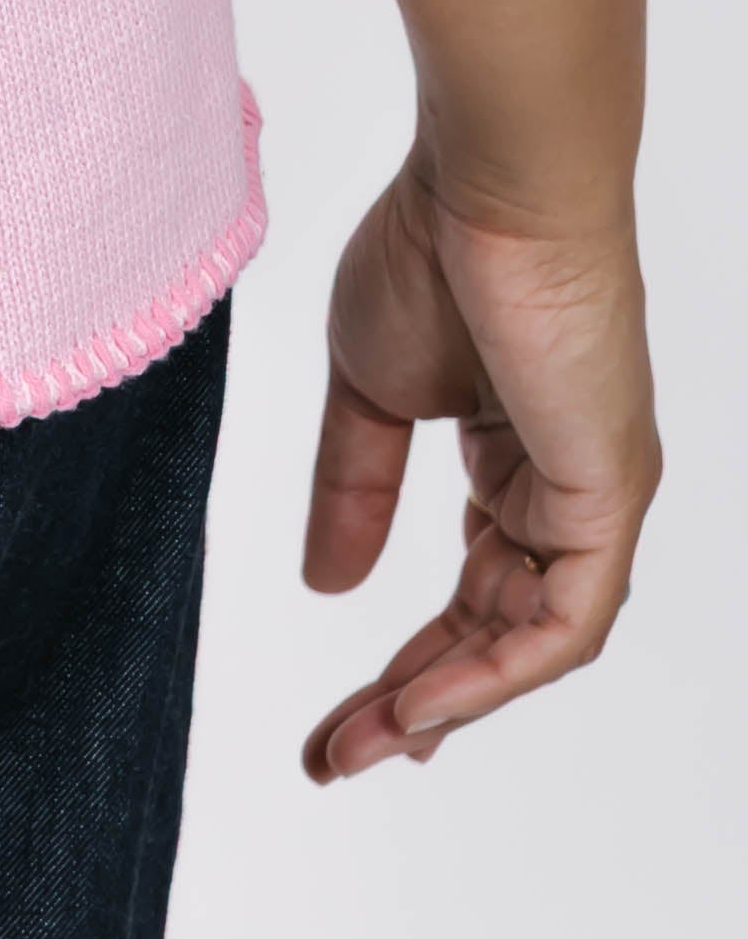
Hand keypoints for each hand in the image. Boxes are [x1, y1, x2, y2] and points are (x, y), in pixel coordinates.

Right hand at [300, 160, 657, 782]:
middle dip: (415, 702)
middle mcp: (565, 492)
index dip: (410, 661)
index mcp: (514, 461)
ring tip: (366, 743)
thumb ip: (354, 489)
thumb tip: (329, 585)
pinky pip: (565, 622)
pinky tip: (427, 702)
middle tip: (338, 755)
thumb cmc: (431, 248)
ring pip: (530, 643)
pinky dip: (497, 672)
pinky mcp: (610, 496)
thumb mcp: (367, 389)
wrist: (488, 182)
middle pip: (494, 632)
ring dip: (448, 703)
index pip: (469, 593)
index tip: (346, 719)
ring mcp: (595, 499)